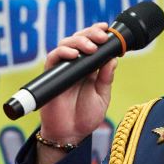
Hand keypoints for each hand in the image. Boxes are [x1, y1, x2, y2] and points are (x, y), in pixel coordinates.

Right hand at [34, 24, 116, 163]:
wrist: (70, 134)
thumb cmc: (85, 117)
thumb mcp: (102, 96)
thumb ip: (106, 78)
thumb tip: (112, 58)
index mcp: (90, 67)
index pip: (93, 43)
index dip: (98, 33)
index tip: (107, 29)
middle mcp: (75, 65)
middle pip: (79, 39)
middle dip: (90, 33)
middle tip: (101, 37)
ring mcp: (63, 69)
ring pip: (65, 44)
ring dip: (78, 40)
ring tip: (90, 47)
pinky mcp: (50, 76)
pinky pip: (52, 58)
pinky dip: (62, 52)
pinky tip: (72, 54)